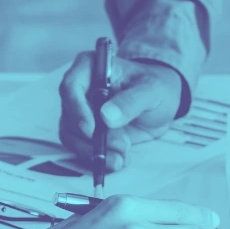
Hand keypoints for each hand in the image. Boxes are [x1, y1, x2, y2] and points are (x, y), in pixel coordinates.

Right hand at [58, 53, 182, 171]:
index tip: (91, 130)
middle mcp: (80, 89)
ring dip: (93, 152)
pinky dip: (96, 157)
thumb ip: (131, 101)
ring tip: (119, 159)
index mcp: (90, 68)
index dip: (77, 109)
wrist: (160, 105)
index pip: (71, 86)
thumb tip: (106, 116)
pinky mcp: (85, 132)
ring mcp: (80, 112)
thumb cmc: (154, 88)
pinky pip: (81, 148)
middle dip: (90, 138)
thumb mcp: (151, 91)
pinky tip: (116, 160)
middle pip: (69, 116)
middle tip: (117, 149)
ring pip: (72, 135)